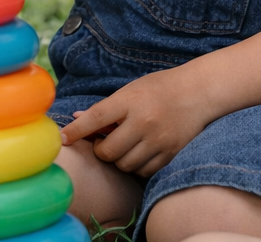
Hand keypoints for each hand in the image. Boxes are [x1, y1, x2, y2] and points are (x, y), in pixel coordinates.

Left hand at [61, 68, 216, 177]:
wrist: (198, 92)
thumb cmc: (159, 89)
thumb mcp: (130, 90)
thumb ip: (105, 108)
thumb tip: (76, 120)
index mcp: (129, 101)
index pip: (95, 118)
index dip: (76, 132)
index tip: (62, 140)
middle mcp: (143, 121)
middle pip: (108, 151)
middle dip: (101, 151)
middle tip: (105, 143)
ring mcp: (158, 140)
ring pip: (125, 165)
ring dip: (119, 160)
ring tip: (125, 147)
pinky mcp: (170, 153)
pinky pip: (143, 171)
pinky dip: (137, 167)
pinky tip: (139, 153)